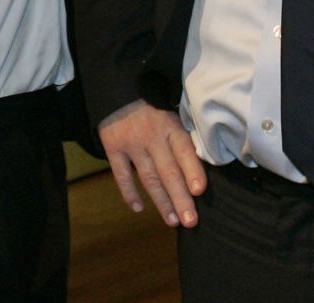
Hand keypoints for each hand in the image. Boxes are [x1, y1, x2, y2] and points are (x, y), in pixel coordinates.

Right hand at [97, 99, 206, 227]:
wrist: (119, 91)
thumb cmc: (154, 109)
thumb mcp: (173, 115)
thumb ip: (184, 140)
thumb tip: (200, 174)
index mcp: (171, 126)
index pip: (184, 150)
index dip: (192, 170)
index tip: (199, 191)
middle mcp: (152, 136)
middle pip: (168, 171)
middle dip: (180, 198)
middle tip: (190, 221)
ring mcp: (131, 143)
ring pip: (148, 177)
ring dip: (161, 201)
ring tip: (172, 221)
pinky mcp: (113, 148)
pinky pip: (121, 175)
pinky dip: (129, 193)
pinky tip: (138, 209)